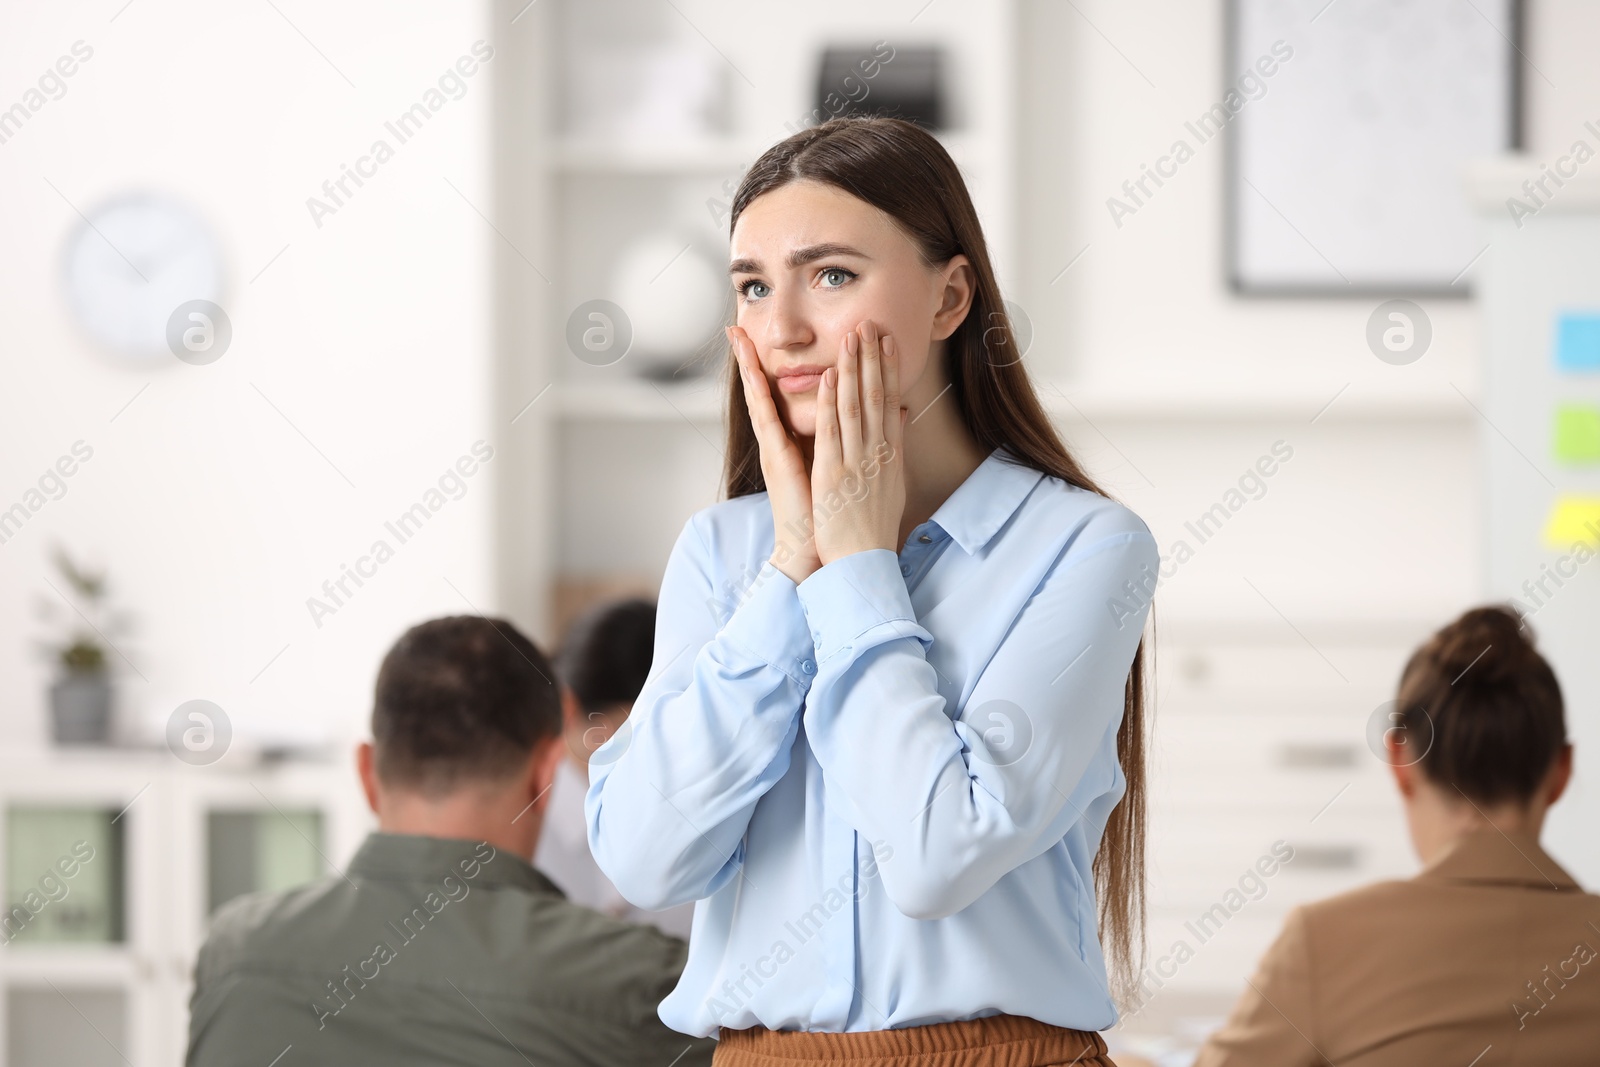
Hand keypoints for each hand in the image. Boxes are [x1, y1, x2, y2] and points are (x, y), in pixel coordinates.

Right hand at [728, 324, 821, 583]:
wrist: (813, 550)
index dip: (767, 365)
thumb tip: (865, 415)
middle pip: (759, 391)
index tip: (757, 337)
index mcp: (790, 440)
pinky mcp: (778, 464)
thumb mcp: (832, 467)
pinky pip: (772, 425)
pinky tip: (768, 376)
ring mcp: (773, 451)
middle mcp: (776, 442)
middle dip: (747, 358)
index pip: (776, 394)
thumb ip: (842, 439)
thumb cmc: (825, 512)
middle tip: (734, 326)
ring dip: (750, 367)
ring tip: (737, 337)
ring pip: (759, 401)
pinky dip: (771, 399)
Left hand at [811, 320, 906, 565]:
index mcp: (891, 457)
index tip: (888, 342)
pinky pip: (833, 432)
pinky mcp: (834, 474)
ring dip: (854, 369)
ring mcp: (857, 462)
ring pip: (857, 407)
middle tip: (870, 324)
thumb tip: (901, 421)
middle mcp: (878, 454)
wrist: (861, 563)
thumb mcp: (891, 488)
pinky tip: (831, 377)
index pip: (892, 403)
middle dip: (873, 358)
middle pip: (877, 397)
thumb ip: (893, 452)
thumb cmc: (872, 530)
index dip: (890, 370)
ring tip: (852, 337)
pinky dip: (832, 403)